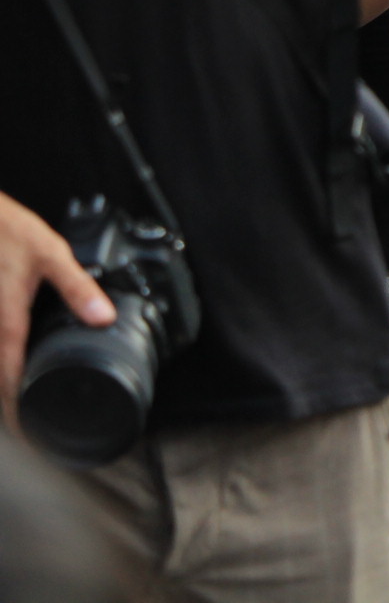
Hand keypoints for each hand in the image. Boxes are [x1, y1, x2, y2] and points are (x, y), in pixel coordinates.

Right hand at [0, 193, 113, 428]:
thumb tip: (103, 317)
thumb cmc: (6, 231)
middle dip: (8, 407)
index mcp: (6, 321)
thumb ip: (78, 287)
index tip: (29, 433)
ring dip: (2, 385)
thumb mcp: (51, 254)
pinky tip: (11, 362)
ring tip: (19, 408)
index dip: (18, 410)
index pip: (9, 378)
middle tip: (26, 428)